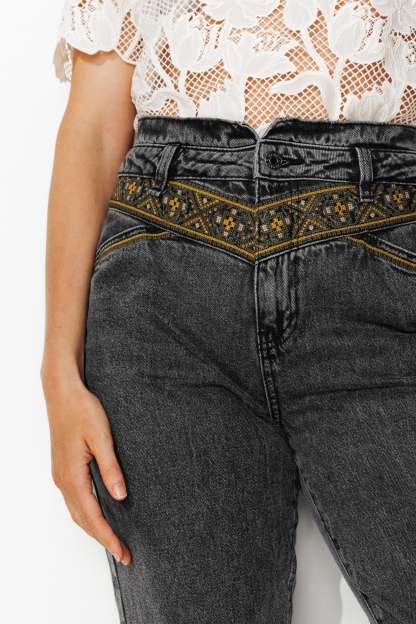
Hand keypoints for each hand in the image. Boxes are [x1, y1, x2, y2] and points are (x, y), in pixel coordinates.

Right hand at [42, 371, 131, 565]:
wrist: (63, 392)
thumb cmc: (82, 410)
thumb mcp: (102, 437)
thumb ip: (111, 468)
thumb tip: (120, 496)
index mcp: (72, 475)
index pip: (92, 516)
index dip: (108, 536)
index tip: (122, 552)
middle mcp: (63, 479)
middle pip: (82, 520)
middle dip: (103, 538)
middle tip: (124, 553)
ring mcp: (61, 474)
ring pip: (77, 511)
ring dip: (94, 528)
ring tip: (114, 540)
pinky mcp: (64, 468)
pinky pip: (75, 499)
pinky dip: (87, 514)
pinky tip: (100, 514)